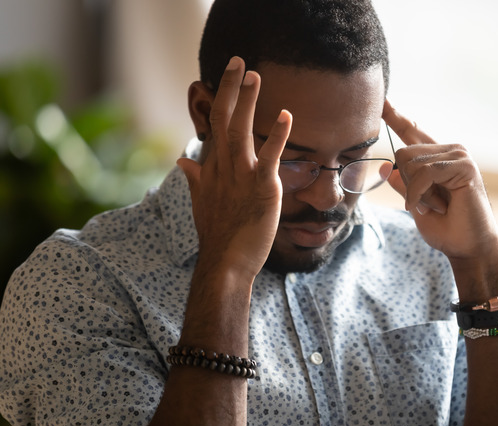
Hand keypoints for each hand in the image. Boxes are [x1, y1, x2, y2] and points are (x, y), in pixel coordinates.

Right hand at [177, 57, 291, 279]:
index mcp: (212, 168)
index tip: (229, 76)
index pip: (216, 125)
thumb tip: (182, 162)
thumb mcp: (202, 202)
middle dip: (230, 89)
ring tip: (254, 75)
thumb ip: (195, 179)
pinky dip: (278, 135)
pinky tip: (286, 115)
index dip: (222, 98)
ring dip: (247, 102)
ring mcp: (241, 176)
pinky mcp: (261, 188)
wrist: (225, 263)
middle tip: (239, 61)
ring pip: (240, 131)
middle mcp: (223, 167)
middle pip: (224, 119)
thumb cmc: (218, 235)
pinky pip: (269, 157)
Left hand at [382, 100, 497, 262]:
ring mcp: (459, 155)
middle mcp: (449, 151)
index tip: (382, 102)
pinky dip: (420, 194)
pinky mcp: (464, 165)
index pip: (412, 132)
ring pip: (412, 163)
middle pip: (403, 153)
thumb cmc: (446, 229)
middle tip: (428, 205)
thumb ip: (404, 185)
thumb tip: (388, 167)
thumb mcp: (416, 205)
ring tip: (438, 207)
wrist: (470, 248)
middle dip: (408, 185)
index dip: (396, 117)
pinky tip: (432, 207)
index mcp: (437, 158)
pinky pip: (425, 172)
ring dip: (417, 193)